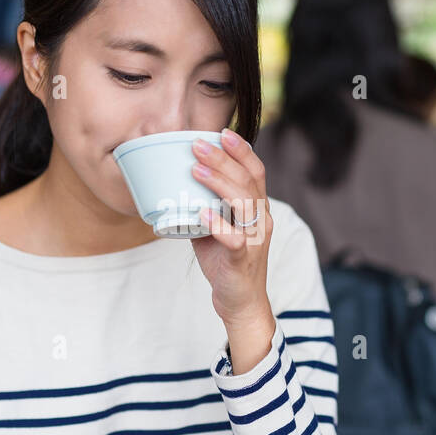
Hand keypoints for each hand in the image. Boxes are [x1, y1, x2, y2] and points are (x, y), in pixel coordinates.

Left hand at [189, 127, 274, 335]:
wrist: (241, 302)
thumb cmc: (227, 262)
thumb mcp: (217, 227)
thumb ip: (204, 206)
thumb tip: (174, 185)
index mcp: (258, 209)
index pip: (256, 172)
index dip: (242, 150)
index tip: (222, 132)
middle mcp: (261, 220)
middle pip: (248, 181)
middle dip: (223, 159)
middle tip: (198, 144)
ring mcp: (254, 239)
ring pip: (244, 204)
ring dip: (220, 184)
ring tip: (196, 170)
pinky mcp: (242, 259)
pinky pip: (234, 239)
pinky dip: (218, 224)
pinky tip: (201, 213)